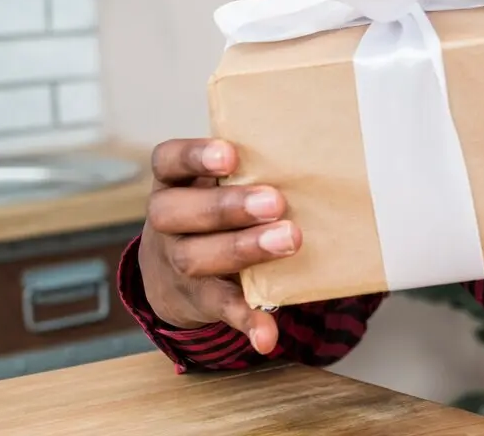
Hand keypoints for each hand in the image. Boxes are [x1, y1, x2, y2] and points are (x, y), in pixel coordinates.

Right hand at [137, 139, 301, 353]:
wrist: (175, 271)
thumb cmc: (216, 209)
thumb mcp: (217, 183)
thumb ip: (250, 168)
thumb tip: (316, 150)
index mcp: (174, 183)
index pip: (168, 161)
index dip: (194, 156)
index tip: (230, 155)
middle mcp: (167, 221)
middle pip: (177, 212)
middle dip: (227, 207)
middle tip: (275, 202)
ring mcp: (177, 262)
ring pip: (194, 258)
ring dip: (242, 250)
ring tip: (288, 241)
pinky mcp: (199, 300)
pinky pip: (220, 309)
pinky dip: (246, 320)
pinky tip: (267, 333)